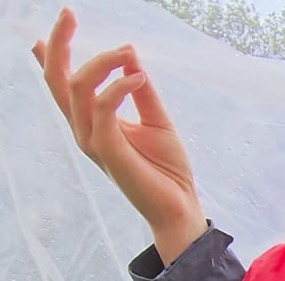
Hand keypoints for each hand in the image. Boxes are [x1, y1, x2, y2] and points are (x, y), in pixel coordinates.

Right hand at [33, 8, 205, 263]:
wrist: (179, 206)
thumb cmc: (168, 169)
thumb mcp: (157, 120)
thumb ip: (141, 91)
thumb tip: (130, 55)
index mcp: (93, 122)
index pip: (63, 84)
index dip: (52, 53)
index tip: (60, 23)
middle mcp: (85, 129)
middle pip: (57, 80)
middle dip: (59, 43)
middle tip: (68, 12)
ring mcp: (93, 140)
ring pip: (78, 88)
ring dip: (103, 61)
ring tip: (129, 52)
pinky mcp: (107, 150)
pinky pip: (103, 108)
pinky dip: (120, 86)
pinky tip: (138, 77)